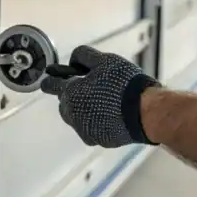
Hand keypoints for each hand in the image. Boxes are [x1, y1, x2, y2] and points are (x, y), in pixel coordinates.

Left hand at [41, 45, 160, 147]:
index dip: (51, 79)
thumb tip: (73, 60)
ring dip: (84, 109)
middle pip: (65, 102)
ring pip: (77, 117)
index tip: (52, 77)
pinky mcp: (98, 140)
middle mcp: (72, 115)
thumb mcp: (103, 60)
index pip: (50, 85)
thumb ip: (83, 56)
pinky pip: (91, 128)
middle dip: (73, 95)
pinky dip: (97, 121)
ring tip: (105, 101)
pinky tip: (112, 113)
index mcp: (70, 94)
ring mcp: (84, 130)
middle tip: (92, 87)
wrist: (146, 112)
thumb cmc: (123, 84)